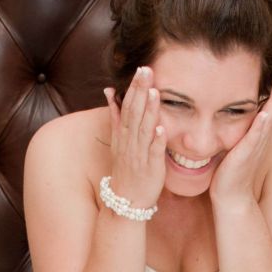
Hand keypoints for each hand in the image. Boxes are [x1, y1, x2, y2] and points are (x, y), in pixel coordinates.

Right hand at [103, 66, 167, 209]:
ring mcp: (139, 155)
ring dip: (149, 112)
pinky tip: (162, 128)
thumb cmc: (125, 171)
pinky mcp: (151, 169)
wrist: (125, 202)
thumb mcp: (117, 141)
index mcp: (122, 135)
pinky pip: (153, 153)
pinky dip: (157, 141)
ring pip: (143, 130)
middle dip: (140, 92)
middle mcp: (129, 143)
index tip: (141, 69)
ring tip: (155, 92)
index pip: (127, 107)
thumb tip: (109, 92)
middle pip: (134, 113)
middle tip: (147, 70)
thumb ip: (115, 117)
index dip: (133, 88)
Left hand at [209, 61, 271, 205]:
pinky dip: (261, 125)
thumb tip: (226, 112)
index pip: (270, 104)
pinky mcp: (245, 155)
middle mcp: (261, 137)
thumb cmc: (230, 172)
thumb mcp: (234, 143)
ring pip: (270, 118)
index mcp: (258, 132)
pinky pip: (255, 137)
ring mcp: (255, 145)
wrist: (230, 197)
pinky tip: (265, 113)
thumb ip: (236, 127)